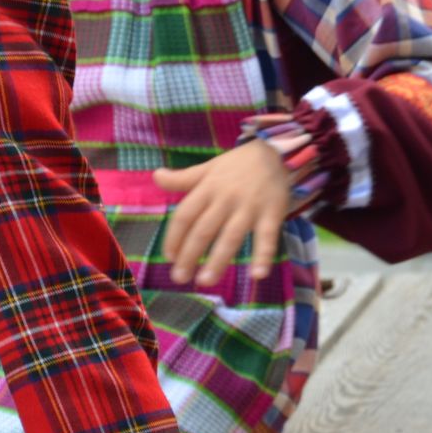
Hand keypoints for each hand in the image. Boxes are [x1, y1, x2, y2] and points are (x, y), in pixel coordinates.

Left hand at [151, 141, 293, 285]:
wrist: (276, 151)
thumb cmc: (238, 165)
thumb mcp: (208, 168)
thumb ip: (182, 178)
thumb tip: (155, 176)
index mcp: (208, 188)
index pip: (185, 215)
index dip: (174, 237)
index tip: (169, 257)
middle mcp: (226, 199)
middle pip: (204, 229)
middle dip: (189, 255)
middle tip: (179, 278)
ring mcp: (249, 207)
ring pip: (230, 236)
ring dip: (218, 260)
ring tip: (205, 281)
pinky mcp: (272, 213)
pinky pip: (267, 237)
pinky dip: (263, 255)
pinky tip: (258, 275)